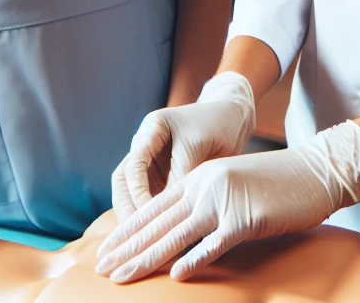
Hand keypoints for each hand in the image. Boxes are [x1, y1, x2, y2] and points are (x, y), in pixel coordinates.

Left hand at [95, 121, 359, 283]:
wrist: (315, 170)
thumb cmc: (276, 183)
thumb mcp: (233, 184)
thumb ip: (206, 203)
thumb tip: (181, 236)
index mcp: (199, 177)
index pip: (154, 208)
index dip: (127, 231)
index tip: (106, 250)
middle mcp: (206, 186)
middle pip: (158, 223)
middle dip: (127, 248)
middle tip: (101, 268)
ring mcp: (225, 201)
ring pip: (177, 236)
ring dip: (146, 259)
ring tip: (122, 276)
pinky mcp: (247, 218)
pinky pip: (215, 244)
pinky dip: (194, 260)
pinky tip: (175, 275)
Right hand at [109, 73, 255, 222]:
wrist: (234, 118)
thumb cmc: (218, 124)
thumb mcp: (198, 146)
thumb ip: (180, 173)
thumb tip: (166, 210)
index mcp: (151, 131)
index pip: (133, 165)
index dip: (138, 190)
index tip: (150, 210)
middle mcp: (146, 149)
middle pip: (124, 183)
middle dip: (128, 209)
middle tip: (139, 234)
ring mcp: (153, 165)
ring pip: (135, 195)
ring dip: (139, 217)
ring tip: (149, 241)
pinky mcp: (164, 179)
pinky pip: (154, 200)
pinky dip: (156, 217)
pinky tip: (165, 236)